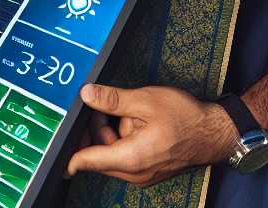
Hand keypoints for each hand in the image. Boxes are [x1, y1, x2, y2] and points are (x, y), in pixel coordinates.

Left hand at [64, 84, 236, 186]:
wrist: (215, 133)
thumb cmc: (185, 118)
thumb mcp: (145, 100)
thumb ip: (112, 100)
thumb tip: (87, 94)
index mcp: (130, 158)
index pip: (86, 161)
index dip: (67, 152)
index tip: (53, 146)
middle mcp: (134, 172)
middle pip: (98, 154)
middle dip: (95, 130)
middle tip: (102, 107)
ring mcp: (141, 173)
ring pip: (111, 153)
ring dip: (112, 132)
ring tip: (129, 112)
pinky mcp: (148, 169)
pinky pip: (125, 155)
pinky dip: (124, 138)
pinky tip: (136, 121)